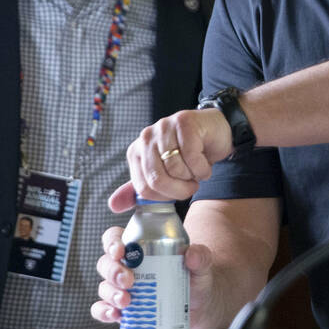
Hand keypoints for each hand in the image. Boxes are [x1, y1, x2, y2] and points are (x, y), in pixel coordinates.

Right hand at [90, 224, 217, 328]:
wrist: (201, 306)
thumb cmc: (196, 279)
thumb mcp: (201, 264)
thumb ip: (200, 256)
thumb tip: (191, 254)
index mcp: (141, 248)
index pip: (115, 238)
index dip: (112, 242)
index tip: (121, 251)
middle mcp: (128, 266)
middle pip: (106, 263)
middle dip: (113, 271)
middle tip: (128, 280)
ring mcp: (123, 289)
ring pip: (104, 287)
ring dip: (110, 293)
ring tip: (126, 301)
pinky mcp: (124, 309)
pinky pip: (103, 309)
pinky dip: (104, 312)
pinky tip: (115, 315)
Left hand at [108, 108, 233, 210]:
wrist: (215, 132)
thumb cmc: (189, 154)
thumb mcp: (163, 174)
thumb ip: (141, 190)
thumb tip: (113, 206)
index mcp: (136, 152)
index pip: (143, 189)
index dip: (165, 197)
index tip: (177, 192)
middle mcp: (146, 138)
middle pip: (157, 180)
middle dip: (180, 190)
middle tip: (191, 185)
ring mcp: (164, 127)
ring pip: (176, 169)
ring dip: (193, 176)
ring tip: (197, 168)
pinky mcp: (183, 122)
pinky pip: (192, 156)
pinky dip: (203, 167)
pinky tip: (205, 161)